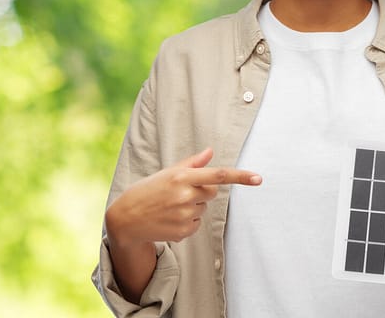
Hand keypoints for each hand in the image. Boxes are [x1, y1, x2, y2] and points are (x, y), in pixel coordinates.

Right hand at [106, 147, 262, 245]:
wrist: (126, 218)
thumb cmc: (148, 190)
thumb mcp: (167, 173)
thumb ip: (192, 163)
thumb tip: (211, 151)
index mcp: (182, 177)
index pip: (219, 175)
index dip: (241, 177)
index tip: (258, 178)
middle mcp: (185, 196)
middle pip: (212, 192)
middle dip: (202, 191)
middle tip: (180, 192)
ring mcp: (184, 216)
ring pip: (203, 209)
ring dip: (192, 207)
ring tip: (170, 207)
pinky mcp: (183, 232)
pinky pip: (196, 224)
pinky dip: (187, 222)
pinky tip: (170, 219)